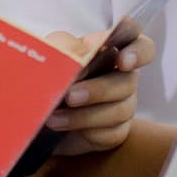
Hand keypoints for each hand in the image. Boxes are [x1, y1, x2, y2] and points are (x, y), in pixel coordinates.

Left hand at [41, 31, 156, 156]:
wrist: (36, 110)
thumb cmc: (48, 73)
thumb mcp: (51, 52)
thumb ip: (67, 46)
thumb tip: (82, 56)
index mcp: (110, 49)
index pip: (139, 43)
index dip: (138, 50)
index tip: (123, 61)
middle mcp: (122, 75)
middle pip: (129, 80)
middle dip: (99, 90)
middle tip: (70, 96)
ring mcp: (123, 103)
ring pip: (121, 110)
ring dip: (85, 115)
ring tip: (54, 117)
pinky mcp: (117, 130)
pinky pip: (113, 132)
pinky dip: (86, 130)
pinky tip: (63, 126)